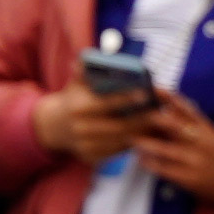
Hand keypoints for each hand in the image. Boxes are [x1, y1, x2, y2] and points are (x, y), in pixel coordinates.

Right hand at [35, 80, 159, 163]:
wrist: (54, 127)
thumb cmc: (73, 100)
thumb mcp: (76, 83)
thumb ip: (84, 69)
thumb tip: (88, 56)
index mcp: (78, 108)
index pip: (107, 103)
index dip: (127, 99)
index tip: (145, 93)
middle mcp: (80, 129)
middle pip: (118, 126)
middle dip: (141, 120)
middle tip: (160, 112)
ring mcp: (85, 145)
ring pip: (120, 140)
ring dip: (141, 133)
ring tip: (158, 124)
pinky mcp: (91, 157)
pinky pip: (117, 151)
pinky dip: (132, 143)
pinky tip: (146, 135)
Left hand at [132, 91, 213, 212]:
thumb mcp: (209, 133)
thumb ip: (190, 120)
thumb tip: (166, 105)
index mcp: (204, 127)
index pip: (184, 107)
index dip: (166, 97)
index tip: (151, 89)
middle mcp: (200, 141)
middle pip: (172, 125)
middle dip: (150, 119)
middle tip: (132, 116)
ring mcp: (194, 160)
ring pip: (163, 148)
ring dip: (144, 143)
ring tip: (130, 138)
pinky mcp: (189, 178)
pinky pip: (164, 169)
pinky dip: (149, 163)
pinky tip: (140, 159)